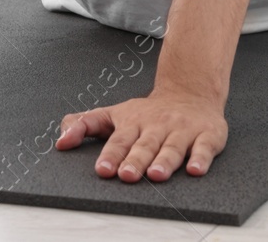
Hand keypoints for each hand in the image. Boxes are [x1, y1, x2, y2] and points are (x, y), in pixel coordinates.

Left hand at [54, 88, 228, 181]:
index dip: (111, 154)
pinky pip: (205, 147)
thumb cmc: (148, 112)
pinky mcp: (207, 134)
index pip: (119, 139)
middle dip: (135, 160)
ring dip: (165, 161)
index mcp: (133, 122)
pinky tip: (195, 169)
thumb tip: (60, 141)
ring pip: (173, 147)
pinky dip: (201, 158)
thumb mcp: (114, 114)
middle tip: (126, 175)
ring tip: (156, 175)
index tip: (102, 169)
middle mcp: (157, 126)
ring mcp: (183, 129)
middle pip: (145, 145)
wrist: (191, 92)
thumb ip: (85, 124)